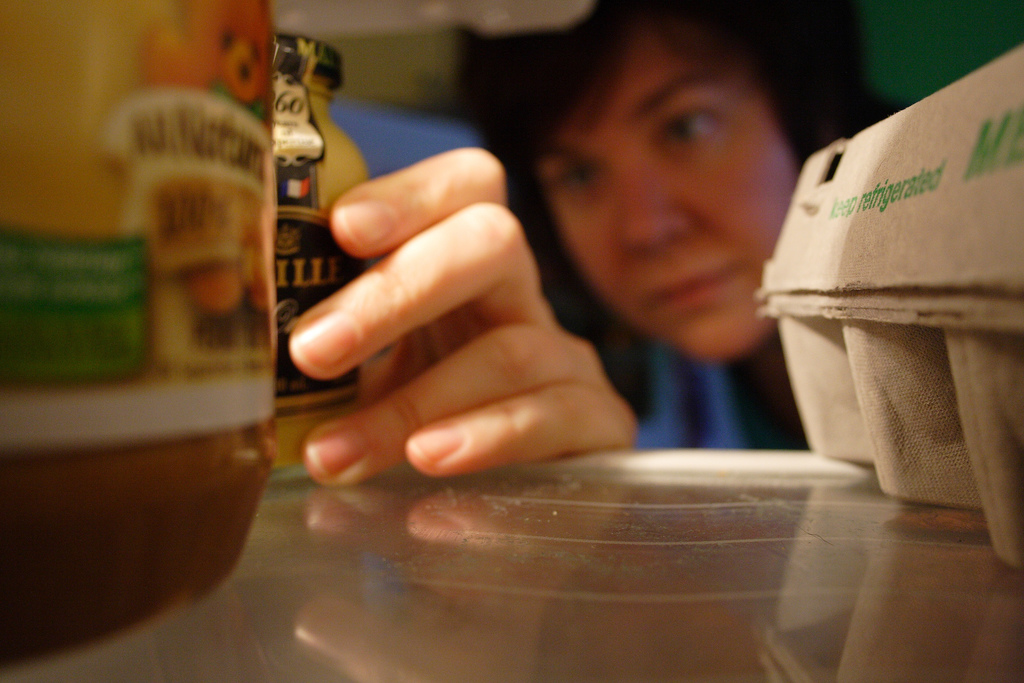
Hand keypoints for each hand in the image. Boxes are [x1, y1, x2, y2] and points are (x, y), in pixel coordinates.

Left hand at [288, 148, 635, 483]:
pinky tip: (427, 460)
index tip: (342, 230)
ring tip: (334, 453)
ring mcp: (569, 357)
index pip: (466, 187)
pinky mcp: (600, 421)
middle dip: (397, 293)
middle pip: (493, 243)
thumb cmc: (413, 423)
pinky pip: (553, 414)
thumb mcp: (366, 375)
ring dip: (413, 402)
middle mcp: (522, 298)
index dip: (411, 195)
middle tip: (311, 350)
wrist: (494, 504)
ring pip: (509, 348)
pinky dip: (486, 437)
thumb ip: (325, 349)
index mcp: (463, 267)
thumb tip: (231, 338)